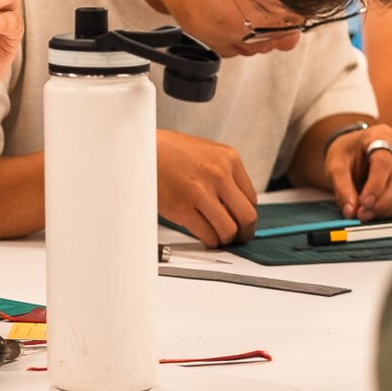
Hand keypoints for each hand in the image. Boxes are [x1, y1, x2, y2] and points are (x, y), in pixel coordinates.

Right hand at [157, 130, 257, 245]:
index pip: (251, 198)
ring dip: (225, 239)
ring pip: (228, 230)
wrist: (140, 149)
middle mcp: (219, 174)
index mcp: (228, 158)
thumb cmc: (168, 151)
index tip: (241, 222)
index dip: (246, 215)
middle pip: (246, 216)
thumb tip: (234, 203)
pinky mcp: (183, 208)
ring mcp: (201, 191)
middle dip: (244, 233)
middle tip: (238, 237)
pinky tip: (204, 237)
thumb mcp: (205, 152)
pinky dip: (209, 241)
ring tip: (218, 238)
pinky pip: (207, 234)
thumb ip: (223, 174)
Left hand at [327, 124, 391, 221]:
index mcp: (380, 135)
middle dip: (381, 202)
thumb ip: (341, 187)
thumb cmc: (346, 153)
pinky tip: (376, 213)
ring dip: (387, 209)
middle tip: (362, 215)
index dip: (375, 185)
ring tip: (366, 215)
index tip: (364, 203)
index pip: (383, 162)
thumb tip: (351, 211)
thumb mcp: (335, 165)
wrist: (355, 151)